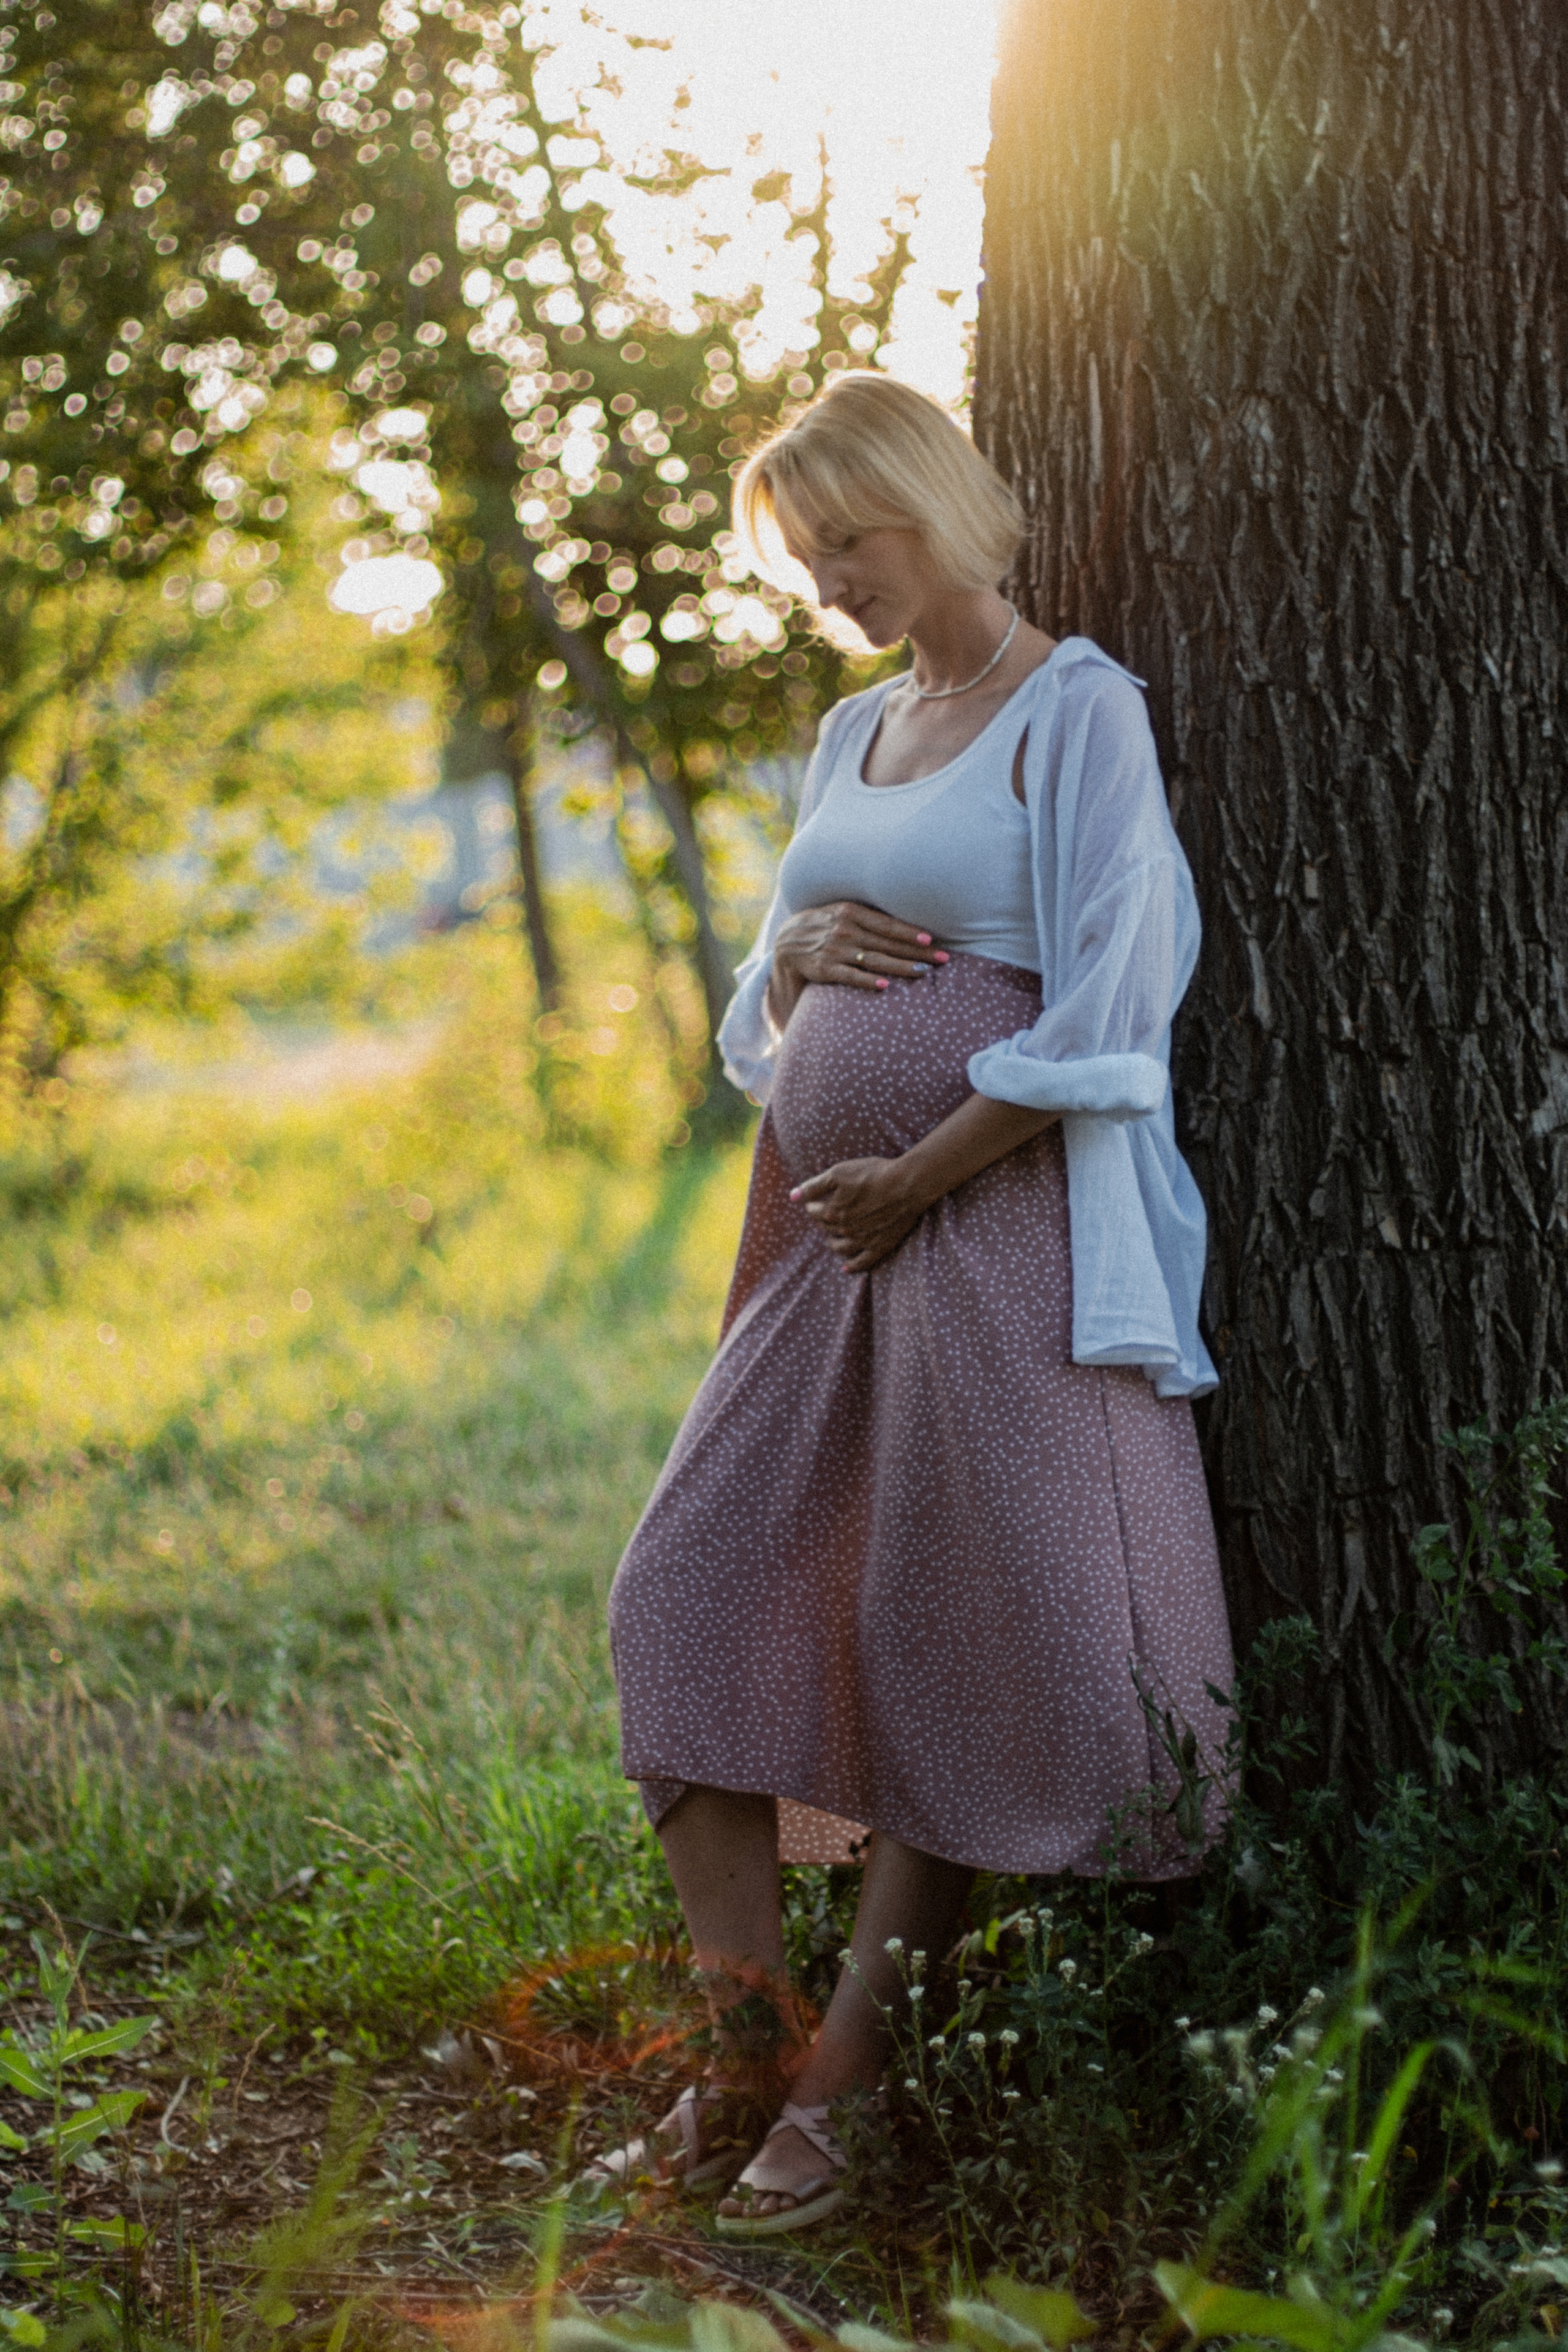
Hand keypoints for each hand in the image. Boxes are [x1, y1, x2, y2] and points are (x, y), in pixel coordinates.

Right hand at [771, 901, 947, 1003]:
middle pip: (888, 943)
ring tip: (923, 972)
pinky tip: (885, 986)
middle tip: (943, 959)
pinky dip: (867, 981)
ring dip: (900, 966)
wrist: (787, 941)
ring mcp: (834, 950)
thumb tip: (905, 924)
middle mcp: (844, 929)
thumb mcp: (843, 912)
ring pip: (874, 960)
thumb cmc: (824, 926)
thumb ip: (869, 917)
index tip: (931, 940)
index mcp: (850, 912)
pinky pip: (850, 976)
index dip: (910, 932)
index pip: (887, 924)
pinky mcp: (824, 969)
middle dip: (917, 952)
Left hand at [790, 1156, 931, 1273]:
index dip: (812, 1204)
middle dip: (822, 1222)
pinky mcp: (879, 1246)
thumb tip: (792, 1196)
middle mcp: (845, 1230)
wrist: (907, 1185)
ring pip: (840, 1247)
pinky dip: (852, 1266)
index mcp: (832, 1212)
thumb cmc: (873, 1174)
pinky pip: (862, 1261)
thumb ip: (814, 1186)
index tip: (813, 1201)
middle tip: (823, 1215)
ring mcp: (862, 1241)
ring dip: (832, 1243)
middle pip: (826, 1228)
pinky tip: (845, 1268)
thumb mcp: (839, 1173)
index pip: (814, 1211)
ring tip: (830, 1238)